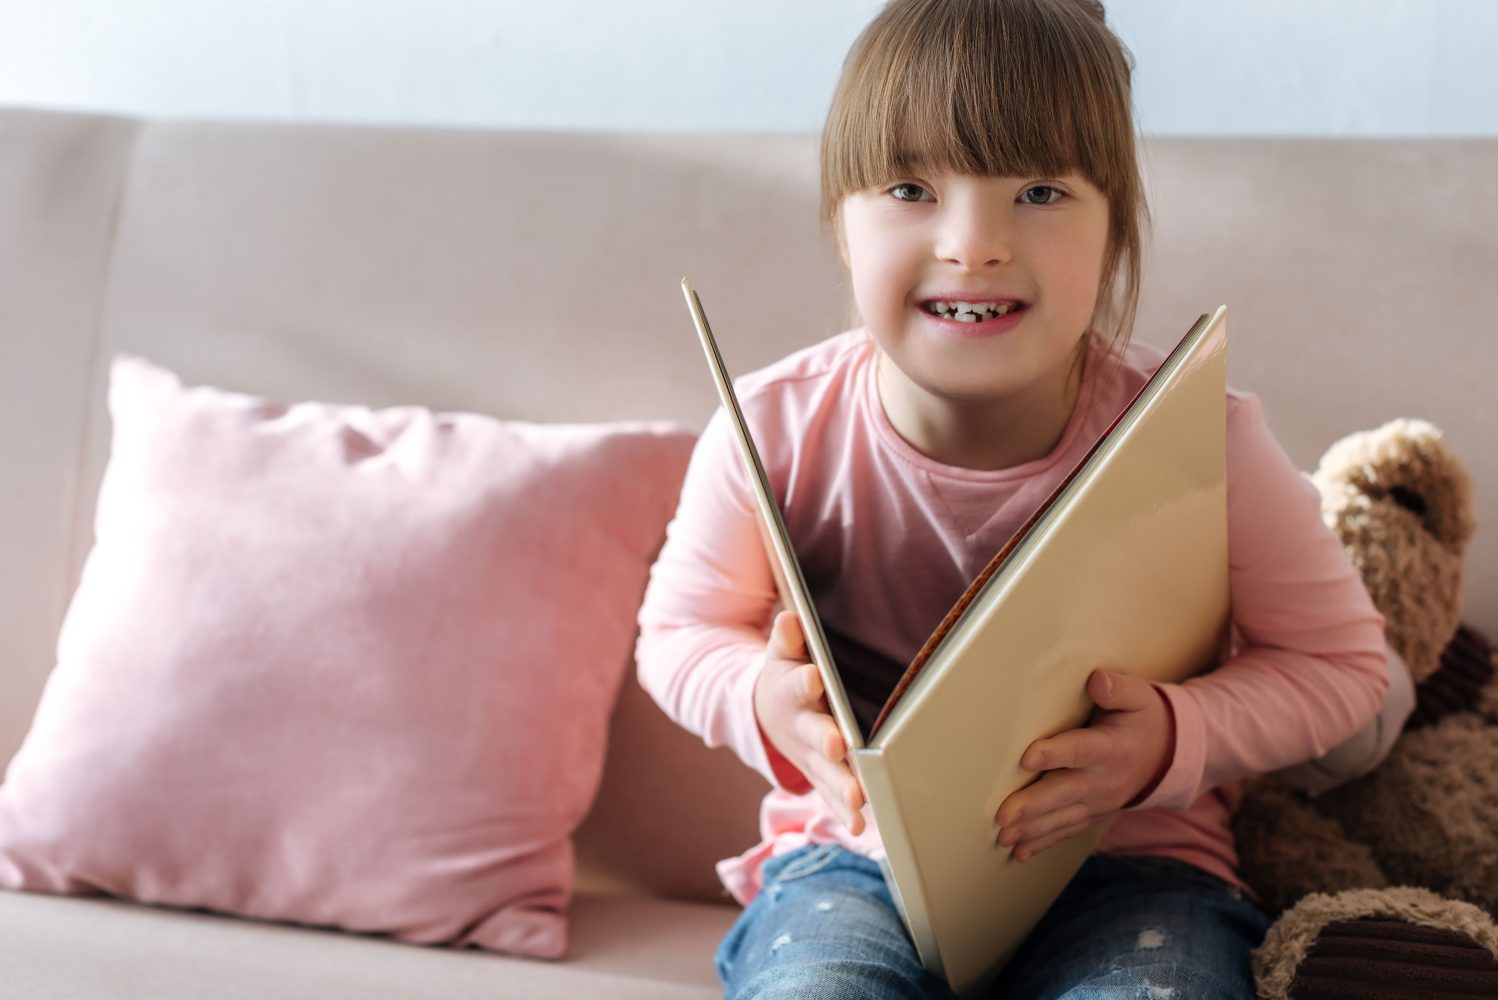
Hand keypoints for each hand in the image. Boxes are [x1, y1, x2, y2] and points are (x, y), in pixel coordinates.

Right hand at [753, 610, 865, 834]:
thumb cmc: (787, 676)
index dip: (804, 682)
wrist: (767, 714)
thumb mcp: (781, 654)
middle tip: (836, 746)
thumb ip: (787, 639)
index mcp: (791, 691)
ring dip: (840, 785)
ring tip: (856, 798)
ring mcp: (810, 754)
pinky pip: (831, 795)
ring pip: (826, 771)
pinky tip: (860, 824)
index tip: (813, 677)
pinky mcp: (820, 774)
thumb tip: (791, 619)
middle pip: (814, 734)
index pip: (797, 685)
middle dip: (825, 741)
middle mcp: (801, 726)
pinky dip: (843, 811)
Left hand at [994, 669, 1172, 861]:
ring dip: (1031, 830)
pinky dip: (1043, 843)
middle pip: (1064, 792)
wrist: (1167, 756)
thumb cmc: (1143, 718)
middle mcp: (1104, 780)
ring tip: (1003, 837)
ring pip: (1062, 818)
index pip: (1081, 750)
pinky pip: (1067, 831)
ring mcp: (1098, 801)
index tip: (1027, 756)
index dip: (1055, 754)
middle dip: (1033, 805)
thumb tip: (1096, 681)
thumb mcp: (1139, 697)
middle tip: (1002, 815)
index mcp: (1112, 747)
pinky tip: (1019, 853)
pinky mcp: (1092, 813)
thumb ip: (1117, 688)